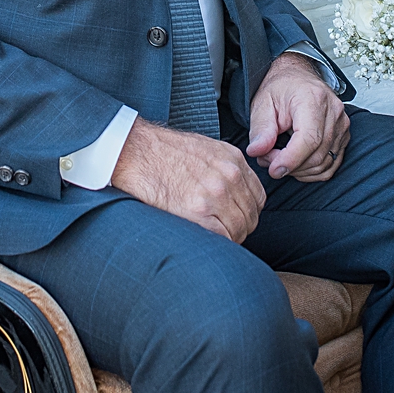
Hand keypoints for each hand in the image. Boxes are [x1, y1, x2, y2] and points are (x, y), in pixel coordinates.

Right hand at [110, 117, 265, 242]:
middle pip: (250, 216)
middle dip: (240, 228)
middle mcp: (229, 176)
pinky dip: (218, 243)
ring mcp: (215, 195)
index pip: (257, 197)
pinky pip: (222, 238)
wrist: (136, 152)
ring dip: (229, 238)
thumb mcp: (206, 149)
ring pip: (239, 229)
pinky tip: (205, 240)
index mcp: (233, 160)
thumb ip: (226, 168)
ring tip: (212, 237)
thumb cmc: (164, 151)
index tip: (236, 218)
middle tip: (223, 233)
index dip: (248, 212)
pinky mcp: (197, 212)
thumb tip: (235, 191)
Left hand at [246, 52, 349, 182]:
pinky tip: (296, 163)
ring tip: (279, 158)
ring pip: (324, 164)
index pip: (309, 139)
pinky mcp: (343, 135)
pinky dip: (312, 171)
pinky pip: (331, 164)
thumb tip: (257, 152)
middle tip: (267, 158)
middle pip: (316, 155)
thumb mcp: (262, 103)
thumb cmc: (281, 88)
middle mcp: (333, 111)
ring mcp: (341, 124)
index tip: (273, 169)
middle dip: (289, 165)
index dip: (290, 160)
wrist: (297, 77)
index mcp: (313, 99)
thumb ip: (260, 129)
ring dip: (299, 170)